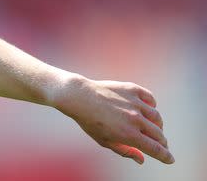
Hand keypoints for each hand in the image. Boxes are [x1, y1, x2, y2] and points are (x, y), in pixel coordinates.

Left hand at [53, 75, 173, 164]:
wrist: (79, 96)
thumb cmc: (89, 121)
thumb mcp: (105, 141)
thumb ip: (125, 151)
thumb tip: (142, 159)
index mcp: (129, 135)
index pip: (155, 149)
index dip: (165, 156)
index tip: (170, 159)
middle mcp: (135, 119)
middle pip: (159, 134)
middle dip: (162, 142)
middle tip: (160, 144)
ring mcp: (135, 103)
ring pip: (156, 117)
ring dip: (158, 125)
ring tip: (152, 128)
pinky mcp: (132, 89)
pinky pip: (150, 98)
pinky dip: (152, 105)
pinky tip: (147, 109)